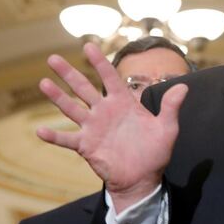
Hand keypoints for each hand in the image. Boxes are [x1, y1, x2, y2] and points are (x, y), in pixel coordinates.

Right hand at [36, 43, 187, 211]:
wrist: (143, 178)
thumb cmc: (155, 152)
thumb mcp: (167, 128)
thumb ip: (171, 107)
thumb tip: (183, 86)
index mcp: (123, 104)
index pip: (109, 78)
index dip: (99, 62)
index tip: (88, 46)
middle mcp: (104, 112)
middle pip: (83, 88)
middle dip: (69, 73)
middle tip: (52, 58)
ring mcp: (93, 128)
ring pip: (71, 109)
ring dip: (57, 97)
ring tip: (43, 82)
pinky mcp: (86, 146)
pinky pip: (67, 139)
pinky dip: (54, 136)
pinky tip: (40, 130)